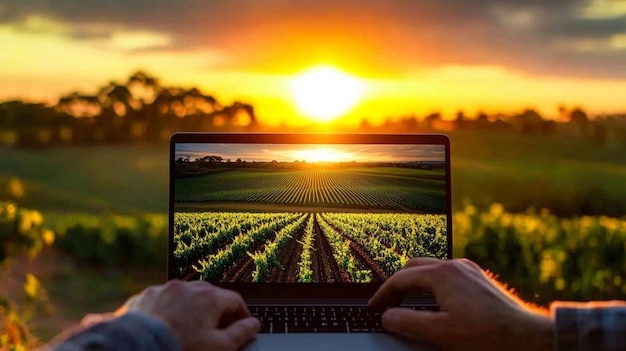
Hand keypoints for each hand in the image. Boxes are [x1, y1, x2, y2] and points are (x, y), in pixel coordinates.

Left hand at [120, 280, 259, 350]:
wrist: (137, 347)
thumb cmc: (181, 347)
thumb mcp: (218, 347)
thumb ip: (240, 334)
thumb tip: (253, 325)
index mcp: (209, 297)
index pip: (235, 300)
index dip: (242, 314)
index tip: (243, 325)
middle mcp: (188, 287)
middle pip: (211, 294)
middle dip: (217, 310)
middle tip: (218, 328)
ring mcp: (165, 289)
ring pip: (185, 295)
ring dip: (192, 307)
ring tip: (190, 326)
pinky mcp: (146, 296)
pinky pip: (163, 299)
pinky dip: (168, 309)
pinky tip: (167, 324)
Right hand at [368, 258, 552, 350]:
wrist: (527, 336)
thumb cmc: (486, 335)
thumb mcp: (441, 332)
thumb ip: (408, 323)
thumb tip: (387, 317)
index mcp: (441, 274)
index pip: (401, 278)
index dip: (383, 293)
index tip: (373, 307)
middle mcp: (454, 265)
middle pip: (414, 267)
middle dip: (397, 283)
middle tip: (387, 303)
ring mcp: (468, 269)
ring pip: (431, 268)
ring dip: (415, 283)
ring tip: (407, 302)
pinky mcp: (478, 278)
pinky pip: (446, 273)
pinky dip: (432, 284)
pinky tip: (434, 301)